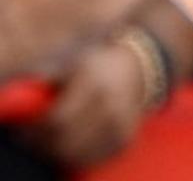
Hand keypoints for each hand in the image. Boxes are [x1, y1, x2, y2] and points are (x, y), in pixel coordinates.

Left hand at [22, 41, 146, 167]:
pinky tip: (71, 143)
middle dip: (44, 144)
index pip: (58, 121)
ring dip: (58, 152)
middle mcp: (111, 107)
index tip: (25, 129)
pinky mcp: (125, 140)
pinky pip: (93, 158)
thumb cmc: (97, 67)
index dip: (37, 131)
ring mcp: (121, 126)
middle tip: (35, 138)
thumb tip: (34, 88)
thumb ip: (52, 76)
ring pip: (78, 154)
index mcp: (95, 86)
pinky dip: (77, 155)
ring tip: (52, 140)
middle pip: (66, 141)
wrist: (137, 71)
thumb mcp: (75, 64)